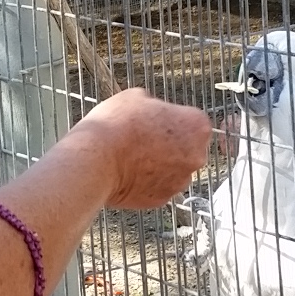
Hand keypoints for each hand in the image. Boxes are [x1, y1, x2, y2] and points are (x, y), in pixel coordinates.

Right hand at [69, 87, 211, 209]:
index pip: (193, 121)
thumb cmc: (117, 124)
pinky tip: (129, 172)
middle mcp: (197, 156)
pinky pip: (159, 187)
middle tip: (144, 138)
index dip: (172, 119)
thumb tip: (153, 111)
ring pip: (174, 170)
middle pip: (188, 148)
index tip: (156, 120)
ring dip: (160, 164)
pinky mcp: (163, 199)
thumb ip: (156, 105)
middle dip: (170, 145)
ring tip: (133, 157)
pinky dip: (148, 182)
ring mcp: (181, 181)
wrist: (97, 159)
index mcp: (198, 126)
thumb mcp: (138, 96)